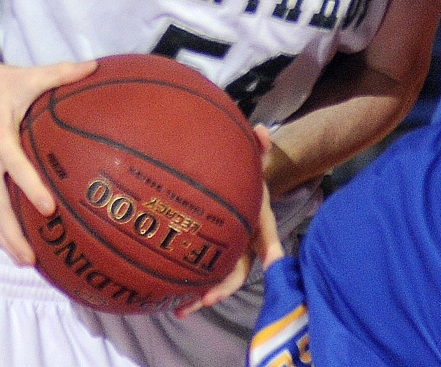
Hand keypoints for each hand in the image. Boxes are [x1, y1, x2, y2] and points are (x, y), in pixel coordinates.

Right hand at [0, 48, 97, 263]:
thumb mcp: (29, 75)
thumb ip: (62, 73)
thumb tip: (95, 66)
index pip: (15, 168)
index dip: (31, 188)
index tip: (49, 209)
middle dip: (11, 234)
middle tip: (31, 259)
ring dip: (4, 235)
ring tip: (25, 259)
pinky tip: (15, 233)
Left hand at [175, 126, 284, 317]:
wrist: (240, 183)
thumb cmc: (244, 174)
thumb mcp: (252, 159)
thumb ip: (258, 145)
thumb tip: (261, 130)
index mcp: (258, 220)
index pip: (267, 235)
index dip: (272, 248)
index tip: (273, 263)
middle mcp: (245, 243)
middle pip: (239, 270)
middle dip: (225, 286)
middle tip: (209, 298)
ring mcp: (229, 253)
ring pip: (219, 280)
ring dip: (202, 296)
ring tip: (181, 309)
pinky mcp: (211, 256)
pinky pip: (202, 274)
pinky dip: (188, 287)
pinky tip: (167, 298)